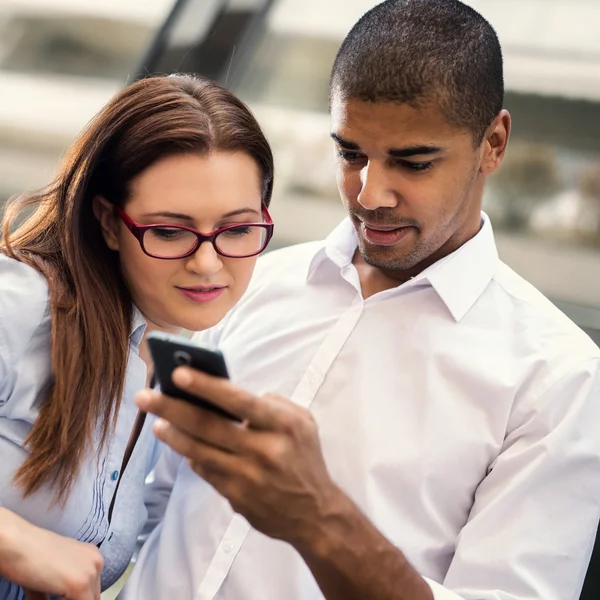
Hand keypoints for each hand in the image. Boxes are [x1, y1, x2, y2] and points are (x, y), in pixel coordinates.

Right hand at [0, 508, 102, 599]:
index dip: (76, 598)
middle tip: (53, 597)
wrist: (18, 545)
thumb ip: (61, 593)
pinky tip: (47, 598)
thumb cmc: (29, 557)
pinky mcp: (80, 585)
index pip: (92, 591)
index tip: (59, 597)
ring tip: (49, 596)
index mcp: (92, 558)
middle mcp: (96, 562)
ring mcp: (91, 573)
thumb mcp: (53, 576)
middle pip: (92, 597)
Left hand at [136, 367, 343, 544]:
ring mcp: (247, 476)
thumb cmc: (304, 458)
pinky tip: (179, 443)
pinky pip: (205, 471)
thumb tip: (230, 395)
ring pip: (199, 451)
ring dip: (173, 435)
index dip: (206, 386)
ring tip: (156, 421)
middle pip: (208, 425)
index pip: (238, 401)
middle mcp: (264, 450)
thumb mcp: (302, 422)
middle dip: (171, 408)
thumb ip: (272, 403)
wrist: (314, 513)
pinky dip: (190, 456)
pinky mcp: (236, 496)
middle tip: (143, 396)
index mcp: (282, 424)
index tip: (177, 373)